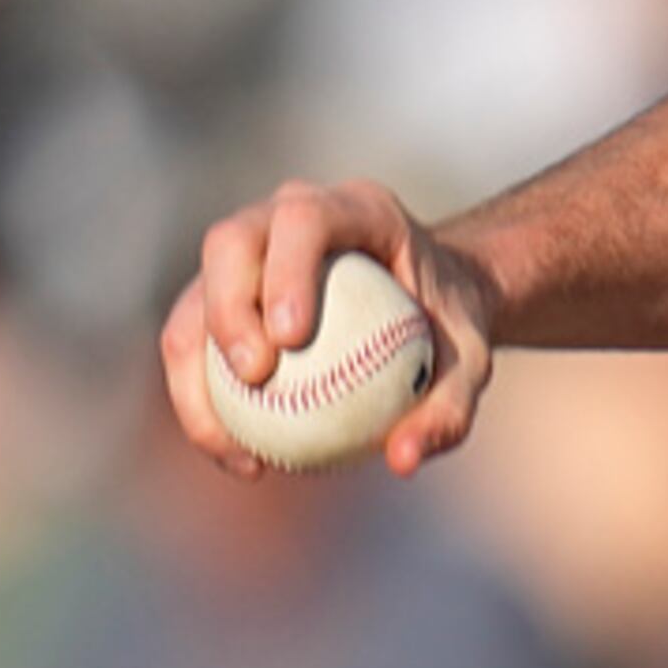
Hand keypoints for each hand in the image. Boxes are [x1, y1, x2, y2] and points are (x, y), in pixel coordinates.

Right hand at [160, 179, 499, 478]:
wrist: (435, 306)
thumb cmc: (453, 327)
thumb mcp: (472, 365)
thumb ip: (450, 407)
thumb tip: (403, 460)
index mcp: (356, 207)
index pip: (305, 220)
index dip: (285, 270)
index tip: (290, 339)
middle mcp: (288, 214)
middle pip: (231, 243)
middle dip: (227, 306)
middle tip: (254, 377)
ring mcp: (250, 249)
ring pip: (195, 297)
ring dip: (196, 370)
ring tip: (235, 446)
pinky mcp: (224, 292)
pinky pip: (195, 342)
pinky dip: (201, 399)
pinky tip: (236, 456)